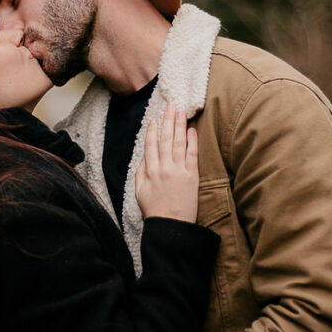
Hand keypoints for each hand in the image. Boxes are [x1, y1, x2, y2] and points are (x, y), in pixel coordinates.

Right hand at [136, 103, 198, 221]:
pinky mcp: (192, 176)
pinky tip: (192, 130)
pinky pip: (192, 155)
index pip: (150, 145)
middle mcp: (163, 168)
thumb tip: (144, 157)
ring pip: (177, 143)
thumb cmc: (155, 210)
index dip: (152, 131)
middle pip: (164, 139)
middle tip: (170, 105)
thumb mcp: (139, 191)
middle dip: (167, 120)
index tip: (153, 119)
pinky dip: (192, 141)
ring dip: (179, 125)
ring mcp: (178, 171)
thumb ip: (141, 172)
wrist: (171, 226)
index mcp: (149, 171)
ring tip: (181, 111)